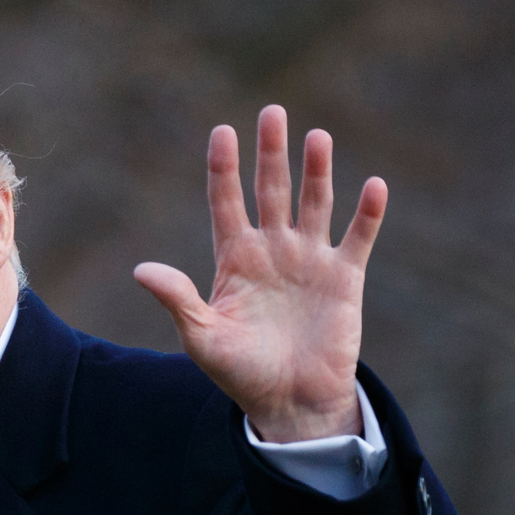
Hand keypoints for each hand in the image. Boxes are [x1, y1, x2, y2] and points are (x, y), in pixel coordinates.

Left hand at [134, 105, 386, 442]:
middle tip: (273, 112)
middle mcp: (272, 250)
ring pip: (314, 203)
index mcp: (234, 259)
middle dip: (271, 153)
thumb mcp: (202, 336)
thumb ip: (178, 299)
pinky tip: (373, 185)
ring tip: (317, 136)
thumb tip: (141, 270)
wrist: (289, 403)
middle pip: (271, 190)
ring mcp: (309, 261)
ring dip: (316, 171)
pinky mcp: (343, 279)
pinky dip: (366, 214)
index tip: (222, 131)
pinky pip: (357, 239)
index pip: (226, 202)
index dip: (224, 168)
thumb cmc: (240, 372)